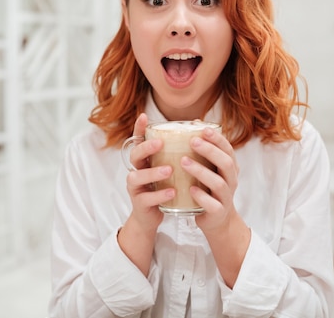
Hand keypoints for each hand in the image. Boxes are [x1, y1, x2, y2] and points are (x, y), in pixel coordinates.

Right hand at [123, 113, 174, 232]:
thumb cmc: (163, 187)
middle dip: (146, 148)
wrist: (152, 216)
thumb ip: (178, 151)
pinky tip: (172, 192)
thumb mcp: (169, 168)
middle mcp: (137, 170)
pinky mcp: (139, 204)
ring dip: (153, 173)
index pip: (139, 140)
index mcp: (145, 160)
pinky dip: (159, 195)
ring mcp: (136, 188)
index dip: (139, 129)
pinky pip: (146, 198)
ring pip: (137, 177)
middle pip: (134, 155)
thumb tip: (198, 126)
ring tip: (169, 170)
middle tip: (159, 143)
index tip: (144, 116)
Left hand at [183, 126, 240, 232]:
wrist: (217, 221)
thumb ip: (205, 149)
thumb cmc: (210, 189)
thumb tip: (195, 121)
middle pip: (226, 163)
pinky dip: (201, 196)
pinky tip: (190, 189)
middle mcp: (231, 180)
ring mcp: (226, 197)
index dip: (217, 138)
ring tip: (183, 162)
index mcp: (230, 168)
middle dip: (210, 150)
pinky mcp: (218, 212)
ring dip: (201, 171)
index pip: (228, 149)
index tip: (203, 129)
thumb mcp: (211, 168)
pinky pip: (212, 204)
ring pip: (218, 182)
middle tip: (192, 141)